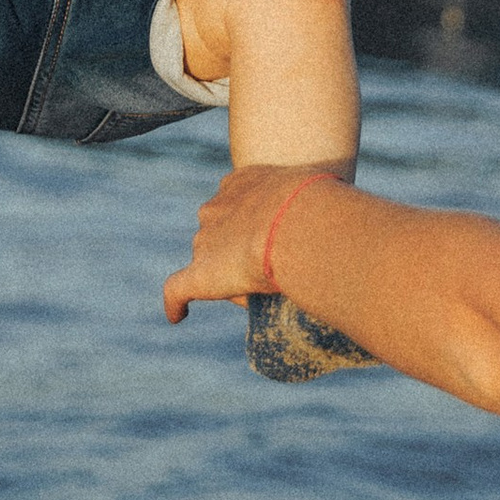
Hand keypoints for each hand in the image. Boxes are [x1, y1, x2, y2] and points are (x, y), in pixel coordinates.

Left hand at [161, 164, 313, 323]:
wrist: (300, 221)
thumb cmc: (319, 204)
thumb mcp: (316, 191)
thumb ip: (311, 208)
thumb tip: (323, 236)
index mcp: (241, 183)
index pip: (237, 204)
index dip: (250, 222)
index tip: (268, 235)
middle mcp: (216, 208)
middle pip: (217, 232)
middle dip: (233, 246)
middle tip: (266, 265)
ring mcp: (205, 241)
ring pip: (207, 260)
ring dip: (224, 274)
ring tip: (256, 289)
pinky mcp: (201, 274)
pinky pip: (177, 290)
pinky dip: (176, 303)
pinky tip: (178, 316)